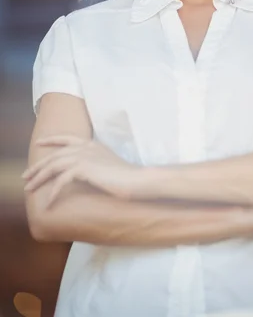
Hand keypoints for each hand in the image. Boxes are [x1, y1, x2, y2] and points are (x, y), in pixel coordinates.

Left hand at [22, 135, 138, 206]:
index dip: (51, 140)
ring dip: (39, 178)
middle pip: (55, 154)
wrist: (136, 180)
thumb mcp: (107, 164)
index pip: (66, 138)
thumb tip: (81, 171)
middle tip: (26, 176)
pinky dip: (53, 192)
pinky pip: (61, 180)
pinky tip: (49, 202)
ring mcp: (84, 156)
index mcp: (91, 144)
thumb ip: (94, 162)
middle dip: (38, 166)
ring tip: (30, 189)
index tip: (39, 143)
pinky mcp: (84, 169)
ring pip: (54, 165)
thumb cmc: (126, 176)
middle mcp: (86, 147)